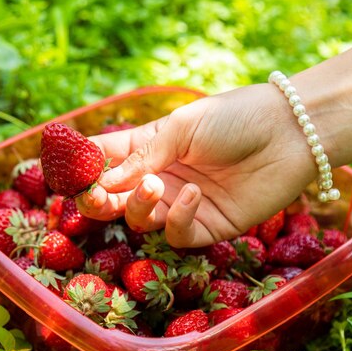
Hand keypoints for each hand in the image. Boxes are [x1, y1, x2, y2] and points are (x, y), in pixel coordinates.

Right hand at [76, 84, 316, 247]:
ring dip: (138, 206)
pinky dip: (178, 218)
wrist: (289, 132)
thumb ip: (143, 156)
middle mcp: (161, 178)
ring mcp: (182, 204)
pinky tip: (193, 195)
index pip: (105, 161)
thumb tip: (102, 183)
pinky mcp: (208, 226)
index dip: (82, 169)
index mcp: (150, 148)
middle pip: (114, 200)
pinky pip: (178, 234)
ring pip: (141, 221)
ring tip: (153, 185)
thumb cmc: (234, 117)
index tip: (62, 173)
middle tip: (93, 196)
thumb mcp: (181, 127)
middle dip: (97, 201)